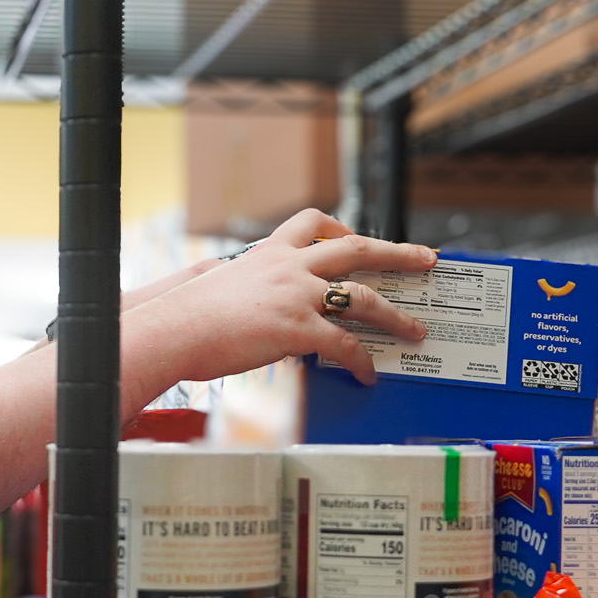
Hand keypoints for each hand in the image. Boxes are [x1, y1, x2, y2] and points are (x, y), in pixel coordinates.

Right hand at [127, 209, 435, 391]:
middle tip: (425, 258)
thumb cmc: (185, 315)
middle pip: (356, 248)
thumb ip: (247, 289)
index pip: (313, 223)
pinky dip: (361, 361)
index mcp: (269, 253)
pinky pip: (344, 345)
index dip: (340, 227)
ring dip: (396, 315)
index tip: (354, 234)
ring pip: (363, 297)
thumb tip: (252, 308)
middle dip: (397, 253)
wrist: (172, 329)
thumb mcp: (218, 286)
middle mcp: (289, 267)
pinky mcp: (297, 329)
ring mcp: (297, 296)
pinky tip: (367, 374)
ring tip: (415, 330)